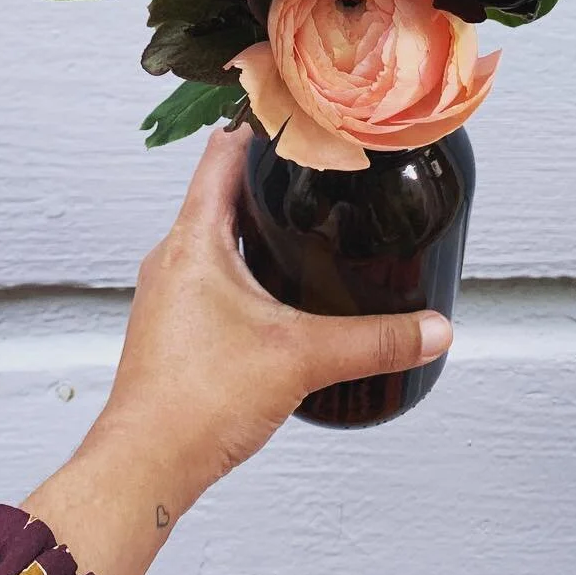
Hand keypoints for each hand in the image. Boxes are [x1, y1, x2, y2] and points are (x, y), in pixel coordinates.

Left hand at [23, 124, 452, 574]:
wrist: (144, 468)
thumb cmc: (193, 404)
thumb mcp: (302, 358)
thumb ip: (375, 341)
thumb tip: (430, 329)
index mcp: (193, 241)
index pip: (222, 155)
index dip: (260, 124)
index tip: (294, 106)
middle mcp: (173, 259)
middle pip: (219, 193)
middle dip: (267, 176)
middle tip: (315, 163)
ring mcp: (168, 296)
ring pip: (213, 238)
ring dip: (254, 225)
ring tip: (305, 222)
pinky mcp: (173, 330)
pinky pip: (210, 277)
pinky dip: (244, 268)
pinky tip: (278, 293)